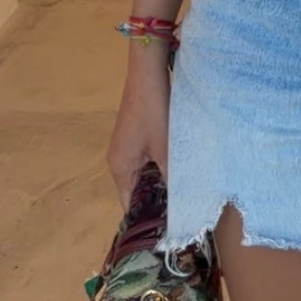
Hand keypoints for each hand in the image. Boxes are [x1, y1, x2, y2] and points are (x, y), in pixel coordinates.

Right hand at [106, 44, 170, 209]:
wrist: (148, 73)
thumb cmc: (154, 113)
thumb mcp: (166, 148)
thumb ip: (171, 177)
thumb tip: (180, 203)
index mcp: (119, 168)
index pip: (130, 205)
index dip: (148, 216)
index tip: (169, 227)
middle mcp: (118, 161)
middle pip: (136, 190)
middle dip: (155, 199)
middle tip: (182, 211)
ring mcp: (125, 148)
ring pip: (142, 175)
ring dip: (159, 181)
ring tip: (183, 193)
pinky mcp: (134, 136)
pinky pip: (145, 161)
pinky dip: (158, 167)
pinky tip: (177, 169)